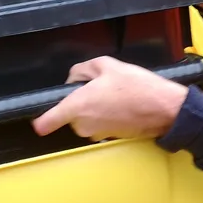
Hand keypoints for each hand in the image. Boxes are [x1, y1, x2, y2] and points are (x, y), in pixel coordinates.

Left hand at [31, 57, 188, 141]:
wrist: (164, 109)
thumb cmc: (137, 87)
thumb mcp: (106, 65)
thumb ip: (82, 69)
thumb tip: (74, 78)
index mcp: (77, 107)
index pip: (46, 122)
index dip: (40, 119)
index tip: (38, 117)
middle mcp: (83, 125)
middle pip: (69, 113)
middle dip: (78, 101)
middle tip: (98, 87)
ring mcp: (95, 134)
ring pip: (84, 119)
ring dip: (93, 108)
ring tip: (114, 95)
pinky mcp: (108, 137)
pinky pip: (98, 124)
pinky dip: (105, 115)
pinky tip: (120, 105)